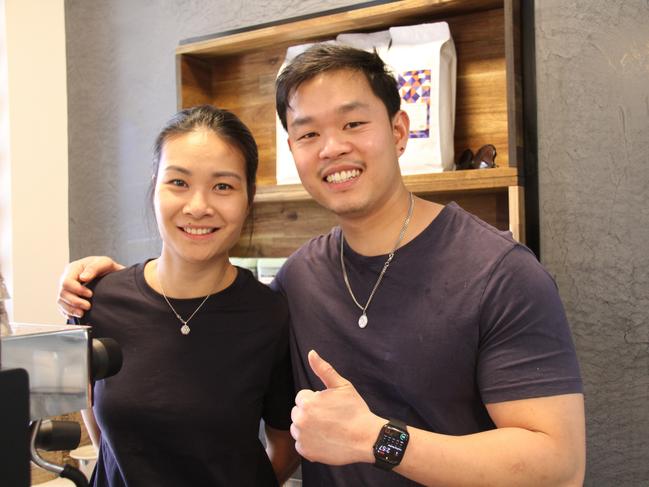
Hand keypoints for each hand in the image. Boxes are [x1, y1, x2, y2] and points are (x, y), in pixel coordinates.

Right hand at [57, 256, 123, 317]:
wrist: (111, 274)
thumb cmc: (106, 267)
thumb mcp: (104, 263)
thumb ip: (94, 268)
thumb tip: (83, 277)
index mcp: (73, 269)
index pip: (67, 282)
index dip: (77, 290)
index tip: (90, 294)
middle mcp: (67, 279)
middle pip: (62, 293)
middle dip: (75, 302)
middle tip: (88, 306)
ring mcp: (67, 289)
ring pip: (61, 302)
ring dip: (71, 309)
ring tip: (82, 313)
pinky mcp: (69, 298)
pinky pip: (63, 307)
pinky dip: (69, 313)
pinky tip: (77, 315)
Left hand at [290, 350, 384, 464]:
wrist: (366, 438)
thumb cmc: (355, 410)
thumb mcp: (342, 385)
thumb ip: (323, 369)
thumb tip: (311, 353)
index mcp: (307, 403)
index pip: (302, 397)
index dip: (316, 400)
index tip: (329, 406)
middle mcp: (300, 420)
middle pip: (298, 412)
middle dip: (310, 412)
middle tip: (329, 417)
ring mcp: (302, 438)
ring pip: (298, 428)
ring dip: (308, 427)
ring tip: (327, 428)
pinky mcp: (306, 452)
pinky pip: (301, 444)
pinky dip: (310, 443)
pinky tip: (325, 439)